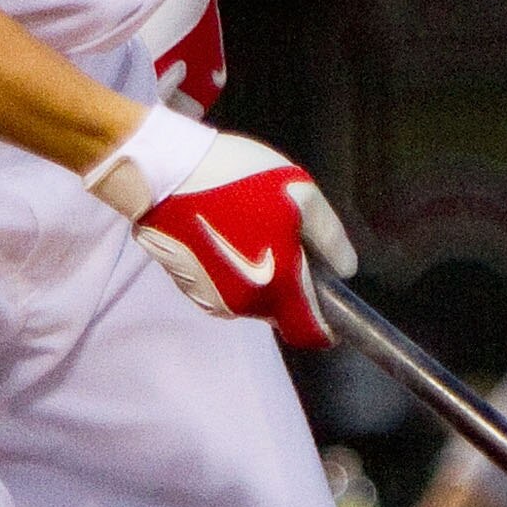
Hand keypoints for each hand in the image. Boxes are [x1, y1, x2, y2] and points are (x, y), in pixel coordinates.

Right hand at [84, 108, 355, 349]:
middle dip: (290, 283)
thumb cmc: (236, 180)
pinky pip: (226, 288)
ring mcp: (212, 299)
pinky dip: (233, 270)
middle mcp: (244, 305)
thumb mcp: (298, 192)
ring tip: (251, 227)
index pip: (310, 333)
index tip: (330, 300)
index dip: (326, 325)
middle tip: (285, 236)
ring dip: (260, 275)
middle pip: (280, 310)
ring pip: (253, 298)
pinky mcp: (188, 288)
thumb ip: (328, 236)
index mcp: (275, 287)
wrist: (161, 173)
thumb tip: (344, 269)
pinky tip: (226, 232)